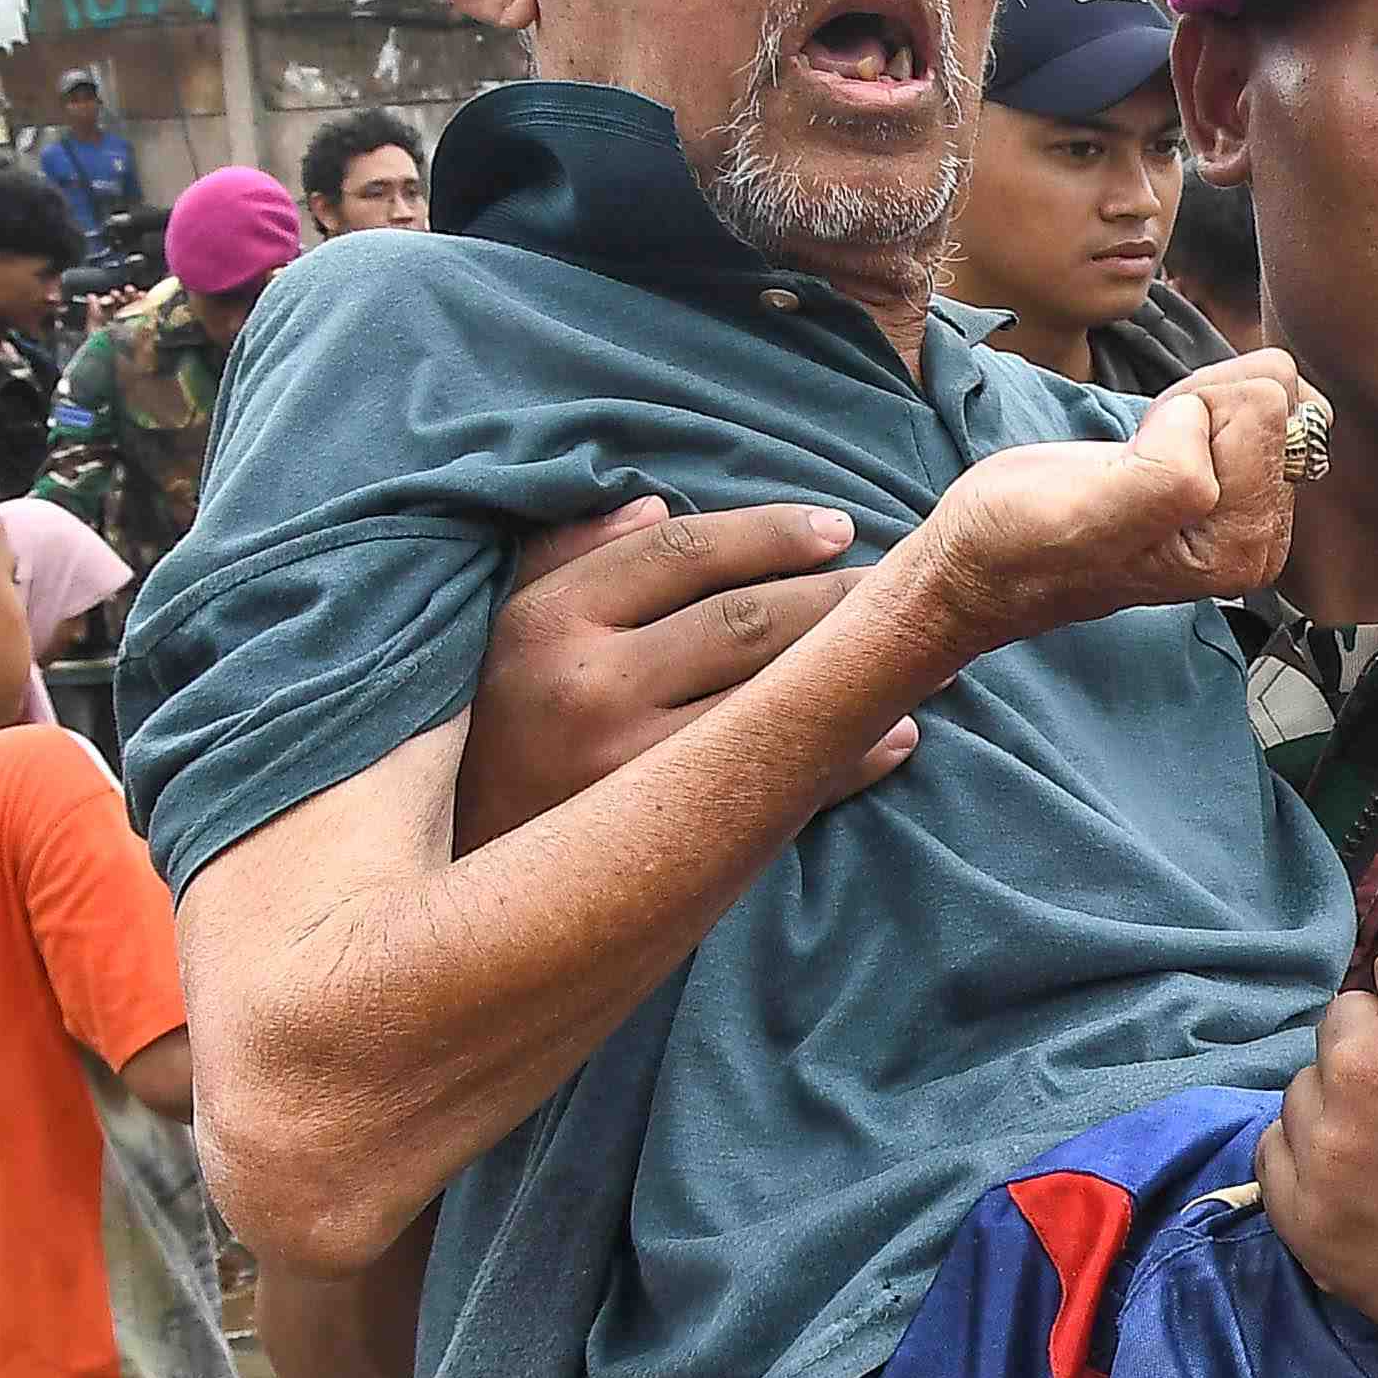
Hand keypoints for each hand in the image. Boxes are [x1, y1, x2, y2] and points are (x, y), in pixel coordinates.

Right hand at [457, 495, 904, 852]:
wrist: (454, 874)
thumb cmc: (492, 735)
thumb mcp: (501, 631)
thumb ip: (565, 558)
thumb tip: (654, 504)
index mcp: (546, 619)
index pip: (684, 551)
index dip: (771, 533)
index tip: (839, 528)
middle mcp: (586, 685)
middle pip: (747, 620)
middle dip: (842, 597)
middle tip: (909, 584)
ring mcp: (627, 766)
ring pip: (773, 695)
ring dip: (860, 669)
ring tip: (923, 651)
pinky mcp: (661, 837)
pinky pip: (777, 782)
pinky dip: (847, 758)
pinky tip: (896, 735)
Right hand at [917, 351, 1301, 648]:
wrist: (980, 559)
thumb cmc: (1023, 539)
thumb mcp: (1089, 512)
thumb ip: (1168, 478)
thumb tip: (1205, 428)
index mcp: (1245, 547)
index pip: (1266, 409)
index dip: (1191, 409)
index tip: (1138, 454)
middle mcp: (1260, 536)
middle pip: (1273, 397)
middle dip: (1198, 406)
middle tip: (1136, 454)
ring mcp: (1245, 512)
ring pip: (1257, 393)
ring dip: (1189, 406)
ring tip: (1138, 455)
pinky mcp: (1225, 488)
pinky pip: (1237, 401)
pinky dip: (1186, 408)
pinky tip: (1147, 451)